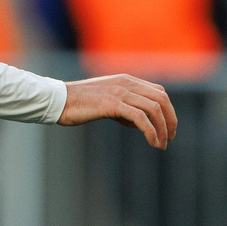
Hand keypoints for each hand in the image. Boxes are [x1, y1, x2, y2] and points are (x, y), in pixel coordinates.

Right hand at [58, 74, 177, 148]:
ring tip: (161, 145)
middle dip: (170, 121)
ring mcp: (119, 92)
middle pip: (161, 99)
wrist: (56, 101)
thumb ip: (125, 109)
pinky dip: (151, 132)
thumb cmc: (78, 104)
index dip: (168, 111)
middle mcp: (126, 83)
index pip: (159, 92)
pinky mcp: (112, 103)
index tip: (167, 129)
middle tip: (169, 139)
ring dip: (162, 129)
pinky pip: (140, 118)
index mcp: (126, 80)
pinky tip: (152, 143)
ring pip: (154, 109)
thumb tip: (142, 125)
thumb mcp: (106, 102)